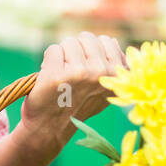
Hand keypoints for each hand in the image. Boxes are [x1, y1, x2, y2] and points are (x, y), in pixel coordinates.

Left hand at [20, 31, 127, 147]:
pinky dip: (48, 61)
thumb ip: (111, 67)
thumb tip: (111, 42)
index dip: (91, 52)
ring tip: (62, 76)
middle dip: (76, 51)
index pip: (106, 41)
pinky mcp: (57, 75)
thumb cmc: (76, 103)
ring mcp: (79, 74)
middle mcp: (101, 73)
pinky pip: (53, 50)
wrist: (50, 127)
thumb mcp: (103, 90)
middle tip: (72, 75)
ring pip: (69, 42)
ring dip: (62, 55)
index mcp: (117, 75)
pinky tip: (51, 78)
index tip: (87, 72)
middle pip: (87, 38)